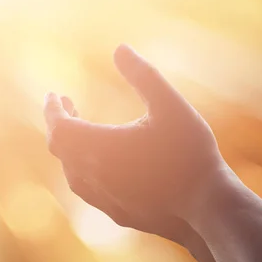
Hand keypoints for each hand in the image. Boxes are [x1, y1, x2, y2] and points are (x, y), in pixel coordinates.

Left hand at [43, 44, 227, 226]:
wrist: (208, 208)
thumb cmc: (190, 154)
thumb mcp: (170, 106)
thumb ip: (144, 76)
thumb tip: (120, 48)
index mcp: (100, 148)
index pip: (58, 127)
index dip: (52, 110)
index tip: (54, 94)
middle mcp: (95, 176)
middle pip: (61, 149)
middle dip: (60, 123)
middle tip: (67, 104)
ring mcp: (106, 199)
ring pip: (73, 172)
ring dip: (71, 148)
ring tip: (82, 129)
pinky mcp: (119, 213)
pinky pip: (89, 189)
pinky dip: (85, 169)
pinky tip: (102, 164)